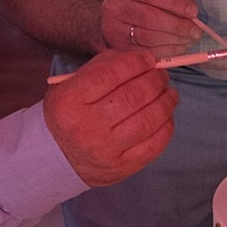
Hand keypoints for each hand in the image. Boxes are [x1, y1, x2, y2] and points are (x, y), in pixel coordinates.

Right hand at [42, 49, 177, 184]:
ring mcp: (106, 150)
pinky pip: (155, 143)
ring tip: (168, 92)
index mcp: (69, 101)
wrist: (58, 157)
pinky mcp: (122, 167)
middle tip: (161, 74)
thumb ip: (104, 66)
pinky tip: (164, 115)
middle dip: (155, 80)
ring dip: (166, 100)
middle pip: (134, 96)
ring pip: (149, 119)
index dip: (136, 63)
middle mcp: (87, 127)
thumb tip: (142, 59)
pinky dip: (166, 124)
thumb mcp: (71, 84)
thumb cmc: (70, 113)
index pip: (110, 74)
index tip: (148, 59)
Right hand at [100, 0, 203, 52]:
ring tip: (189, 40)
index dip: (175, 3)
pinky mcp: (118, 48)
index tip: (193, 12)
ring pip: (147, 37)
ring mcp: (114, 29)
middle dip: (177, 26)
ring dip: (174, 41)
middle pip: (149, 17)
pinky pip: (146, 52)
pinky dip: (167, 51)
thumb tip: (192, 12)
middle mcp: (115, 7)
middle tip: (196, 31)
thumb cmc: (141, 2)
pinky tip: (179, 48)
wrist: (112, 19)